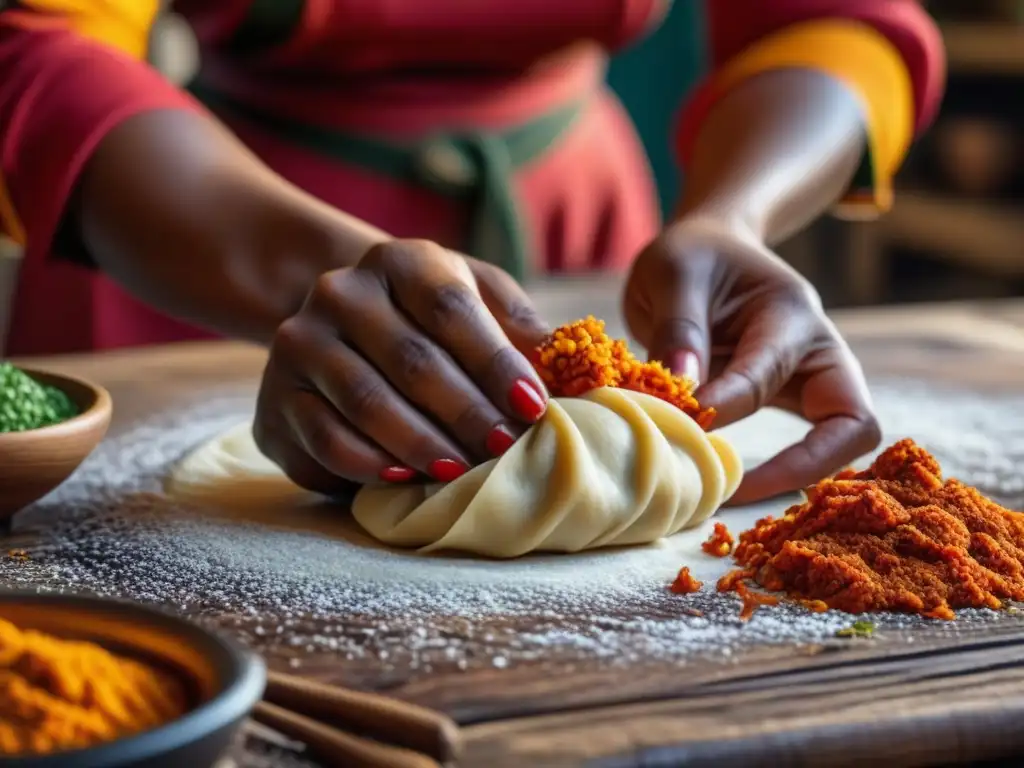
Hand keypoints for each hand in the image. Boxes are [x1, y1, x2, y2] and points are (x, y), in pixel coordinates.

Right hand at [254, 240, 550, 493]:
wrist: (340, 322)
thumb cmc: (430, 317)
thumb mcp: (478, 301)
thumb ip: (519, 326)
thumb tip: (572, 364)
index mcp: (400, 262)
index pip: (452, 310)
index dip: (496, 363)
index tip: (534, 407)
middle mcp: (342, 292)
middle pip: (413, 360)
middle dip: (467, 413)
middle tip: (505, 450)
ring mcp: (301, 342)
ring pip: (368, 402)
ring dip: (423, 444)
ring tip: (465, 472)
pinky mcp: (275, 395)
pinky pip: (325, 438)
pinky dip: (369, 463)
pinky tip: (406, 478)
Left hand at [623, 216, 880, 504]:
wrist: (710, 250)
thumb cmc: (693, 257)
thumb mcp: (674, 272)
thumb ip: (680, 327)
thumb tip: (685, 392)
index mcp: (790, 312)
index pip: (768, 373)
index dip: (726, 405)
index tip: (681, 421)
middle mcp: (816, 351)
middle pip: (852, 425)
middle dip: (801, 466)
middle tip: (731, 491)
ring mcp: (811, 378)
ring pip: (838, 446)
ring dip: (792, 478)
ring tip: (725, 495)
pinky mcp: (791, 400)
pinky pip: (806, 449)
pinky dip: (775, 474)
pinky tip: (723, 482)